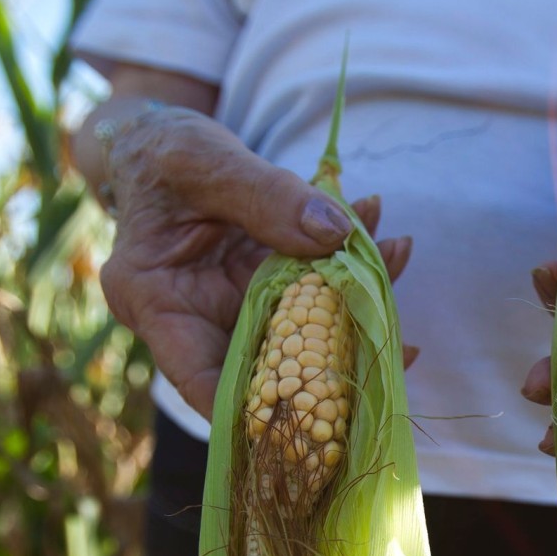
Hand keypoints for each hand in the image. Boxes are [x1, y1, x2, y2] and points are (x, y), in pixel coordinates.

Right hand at [97, 106, 411, 417]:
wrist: (158, 141)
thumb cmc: (161, 150)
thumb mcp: (203, 160)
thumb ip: (265, 195)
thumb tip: (337, 235)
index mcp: (154, 304)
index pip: (200, 379)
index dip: (258, 408)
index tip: (323, 414)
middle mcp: (196, 321)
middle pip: (267, 363)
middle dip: (337, 357)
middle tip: (402, 343)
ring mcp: (235, 307)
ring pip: (303, 327)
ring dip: (357, 301)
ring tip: (397, 254)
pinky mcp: (265, 288)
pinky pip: (315, 290)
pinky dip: (350, 267)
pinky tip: (384, 238)